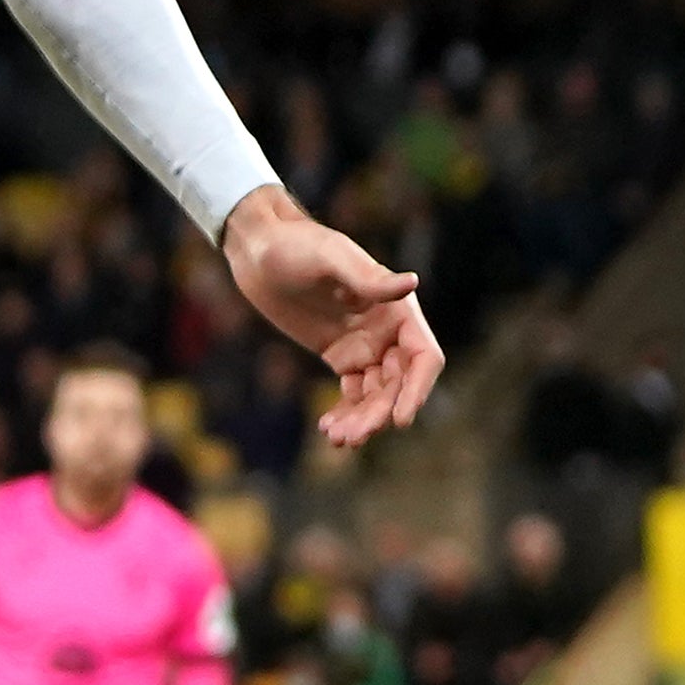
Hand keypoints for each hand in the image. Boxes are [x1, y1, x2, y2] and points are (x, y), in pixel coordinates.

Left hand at [222, 187, 444, 448]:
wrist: (260, 251)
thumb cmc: (297, 245)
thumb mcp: (331, 259)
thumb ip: (369, 278)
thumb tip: (412, 283)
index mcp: (397, 308)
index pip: (423, 356)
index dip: (417, 389)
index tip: (400, 420)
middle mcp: (388, 330)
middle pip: (398, 385)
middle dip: (379, 413)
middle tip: (353, 436)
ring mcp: (365, 346)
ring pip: (376, 395)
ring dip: (362, 420)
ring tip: (336, 438)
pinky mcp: (341, 356)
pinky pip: (353, 393)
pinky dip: (345, 413)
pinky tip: (328, 429)